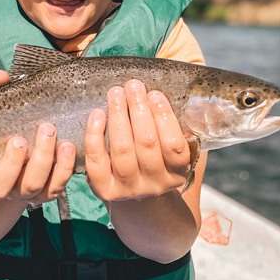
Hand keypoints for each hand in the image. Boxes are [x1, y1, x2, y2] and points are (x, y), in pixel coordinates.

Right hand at [0, 70, 76, 202]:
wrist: (32, 148)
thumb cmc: (7, 126)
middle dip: (11, 164)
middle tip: (19, 140)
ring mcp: (22, 190)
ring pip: (31, 187)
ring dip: (42, 161)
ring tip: (49, 132)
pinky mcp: (47, 190)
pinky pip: (56, 188)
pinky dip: (64, 169)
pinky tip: (68, 146)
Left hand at [85, 79, 190, 200]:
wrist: (137, 194)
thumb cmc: (156, 157)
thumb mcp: (173, 145)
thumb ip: (179, 124)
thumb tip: (184, 89)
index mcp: (177, 172)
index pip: (175, 146)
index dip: (164, 118)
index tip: (155, 93)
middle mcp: (155, 184)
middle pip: (146, 144)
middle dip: (139, 110)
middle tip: (133, 85)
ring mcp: (129, 189)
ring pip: (122, 151)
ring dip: (118, 117)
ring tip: (115, 93)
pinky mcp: (105, 190)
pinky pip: (97, 162)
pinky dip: (95, 136)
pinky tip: (96, 114)